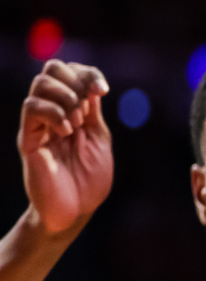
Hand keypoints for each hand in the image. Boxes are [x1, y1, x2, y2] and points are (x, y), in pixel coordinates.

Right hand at [18, 60, 111, 233]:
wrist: (75, 211)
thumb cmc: (89, 181)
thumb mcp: (99, 140)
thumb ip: (92, 112)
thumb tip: (90, 85)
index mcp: (73, 110)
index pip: (71, 72)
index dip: (88, 73)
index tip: (103, 91)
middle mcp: (53, 112)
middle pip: (52, 68)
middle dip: (75, 80)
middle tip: (86, 107)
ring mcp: (38, 124)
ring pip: (40, 84)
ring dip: (66, 98)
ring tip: (76, 124)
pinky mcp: (28, 138)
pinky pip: (31, 108)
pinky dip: (54, 113)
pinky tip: (66, 131)